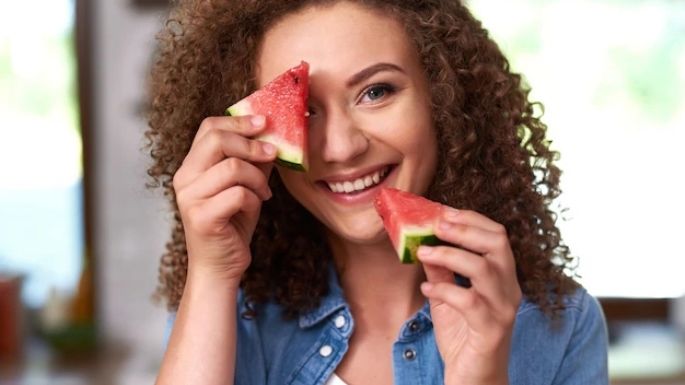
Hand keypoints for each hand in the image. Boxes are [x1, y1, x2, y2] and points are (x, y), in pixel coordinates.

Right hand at [173, 115, 276, 285]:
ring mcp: (190, 199)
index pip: (209, 128)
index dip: (238, 121)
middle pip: (217, 140)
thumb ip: (252, 161)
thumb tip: (272, 134)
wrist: (221, 267)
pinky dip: (254, 199)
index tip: (264, 123)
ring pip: (233, 168)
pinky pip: (238, 194)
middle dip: (252, 144)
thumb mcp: (245, 186)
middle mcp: (184, 179)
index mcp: (191, 167)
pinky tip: (255, 207)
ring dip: (257, 178)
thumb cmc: (233, 224)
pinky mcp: (202, 218)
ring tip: (264, 192)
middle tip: (273, 153)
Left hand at [417, 209, 521, 384]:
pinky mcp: (491, 329)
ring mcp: (503, 309)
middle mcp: (509, 289)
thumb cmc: (463, 336)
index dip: (470, 218)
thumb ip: (441, 270)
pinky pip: (469, 301)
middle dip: (464, 228)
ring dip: (449, 255)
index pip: (497, 234)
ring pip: (484, 268)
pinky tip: (427, 288)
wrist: (474, 378)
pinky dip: (444, 289)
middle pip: (497, 243)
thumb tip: (424, 241)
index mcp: (503, 277)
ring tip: (423, 252)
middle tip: (435, 225)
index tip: (442, 211)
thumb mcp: (447, 297)